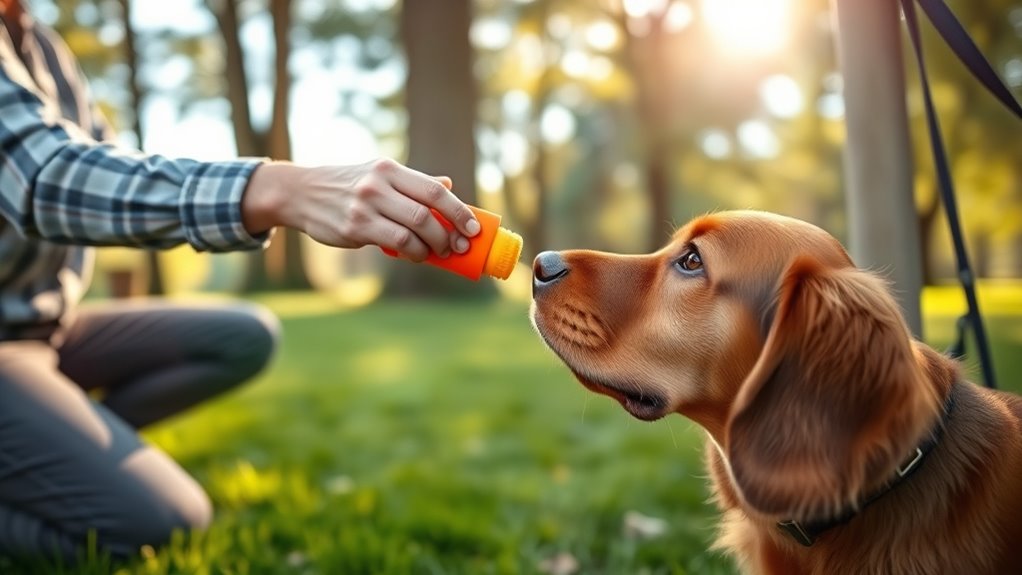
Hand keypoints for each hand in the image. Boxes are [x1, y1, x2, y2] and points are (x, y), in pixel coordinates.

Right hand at [242, 159, 480, 260]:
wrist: (300, 192)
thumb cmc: (346, 184)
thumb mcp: (378, 173)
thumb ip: (412, 182)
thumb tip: (448, 185)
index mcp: (389, 169)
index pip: (434, 190)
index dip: (459, 211)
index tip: (474, 228)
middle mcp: (378, 184)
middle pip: (427, 212)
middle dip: (449, 234)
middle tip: (458, 247)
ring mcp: (365, 206)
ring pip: (413, 231)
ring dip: (431, 246)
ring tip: (437, 252)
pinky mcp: (355, 227)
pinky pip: (394, 243)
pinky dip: (412, 252)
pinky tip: (414, 254)